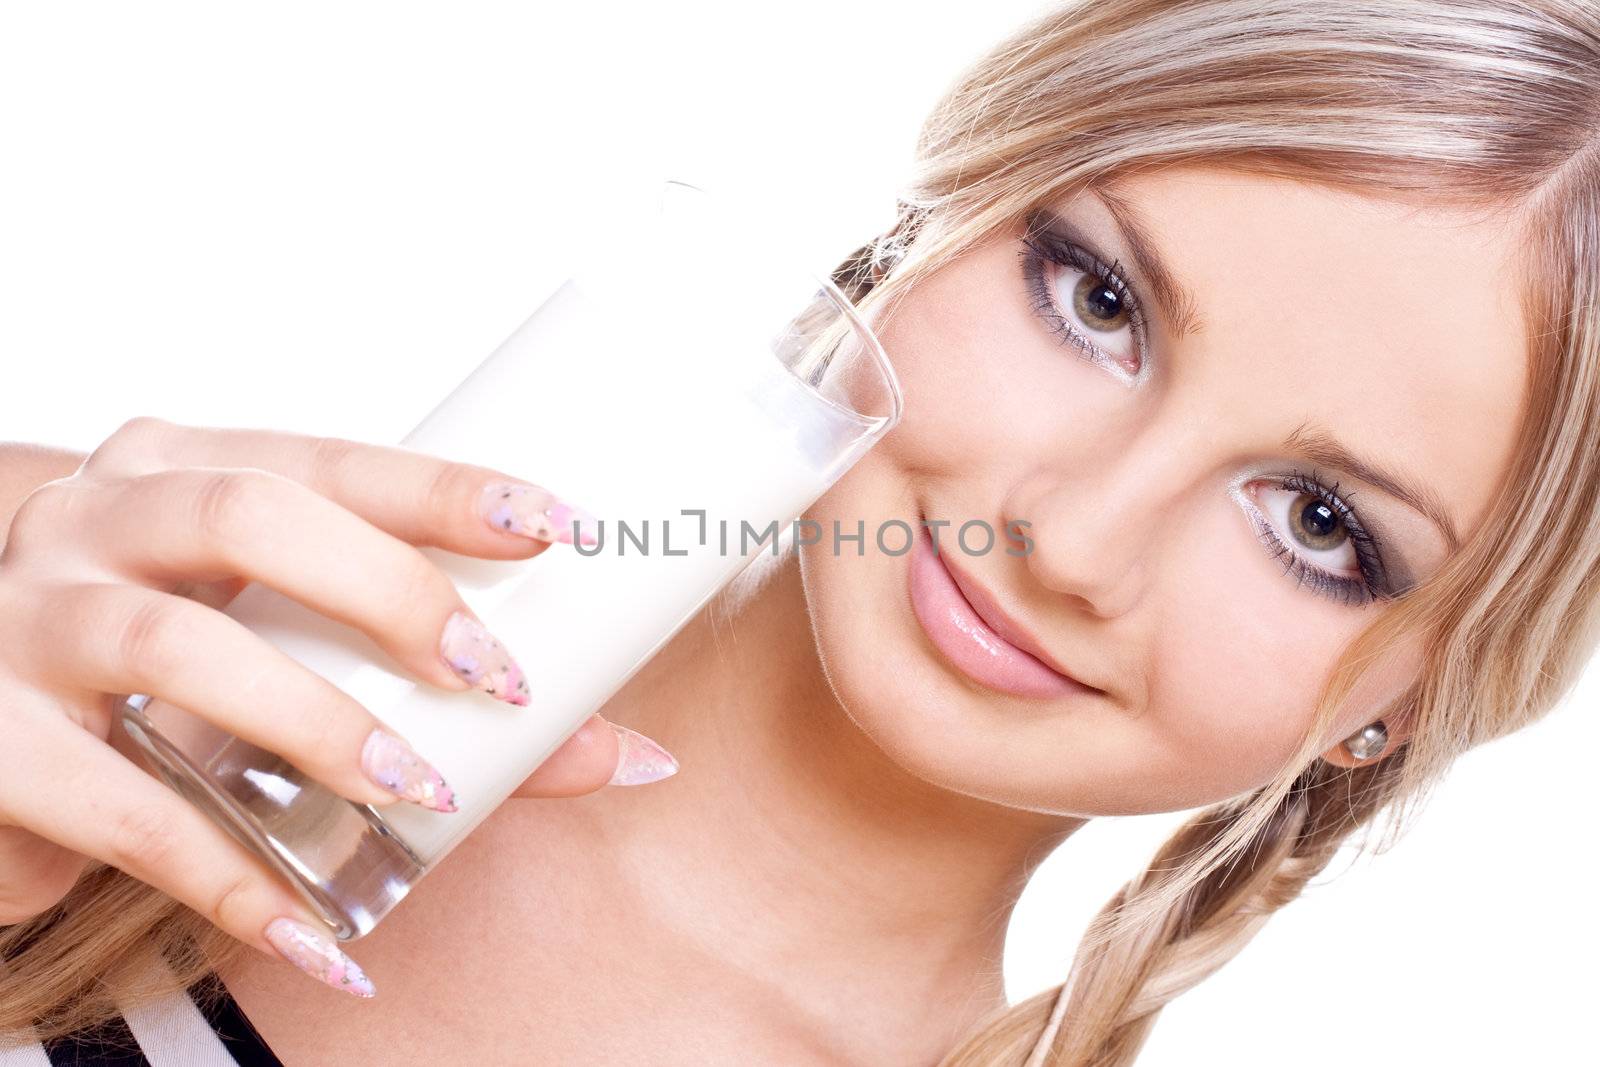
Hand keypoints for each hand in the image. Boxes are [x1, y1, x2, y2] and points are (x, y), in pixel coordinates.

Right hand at [0, 417, 675, 995]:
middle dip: (393, 592)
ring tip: (422, 791)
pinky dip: (232, 875)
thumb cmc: (168, 673)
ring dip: (321, 725)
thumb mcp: (286, 647)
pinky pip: (121, 811)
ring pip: (179, 648)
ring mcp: (27, 623)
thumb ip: (444, 692)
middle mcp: (95, 521)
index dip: (444, 489)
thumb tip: (628, 752)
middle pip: (252, 519)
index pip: (328, 457)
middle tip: (497, 676)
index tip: (559, 526)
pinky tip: (320, 929)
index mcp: (181, 469)